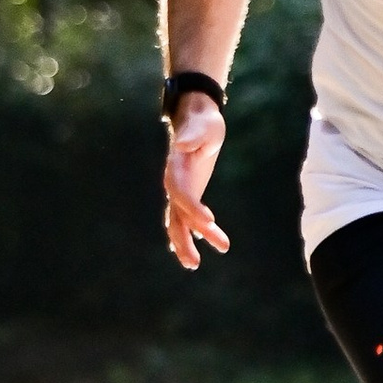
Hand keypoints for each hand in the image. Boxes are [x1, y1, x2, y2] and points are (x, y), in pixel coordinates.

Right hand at [162, 99, 228, 268]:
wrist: (196, 118)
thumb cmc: (203, 121)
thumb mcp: (204, 125)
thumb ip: (193, 135)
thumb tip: (182, 143)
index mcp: (176, 167)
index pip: (182, 193)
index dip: (193, 209)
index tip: (209, 222)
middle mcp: (173, 182)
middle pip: (176, 215)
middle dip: (184, 238)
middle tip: (194, 262)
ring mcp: (178, 189)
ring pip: (177, 221)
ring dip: (184, 243)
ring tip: (192, 265)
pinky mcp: (187, 192)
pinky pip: (183, 217)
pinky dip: (187, 233)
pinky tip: (193, 250)